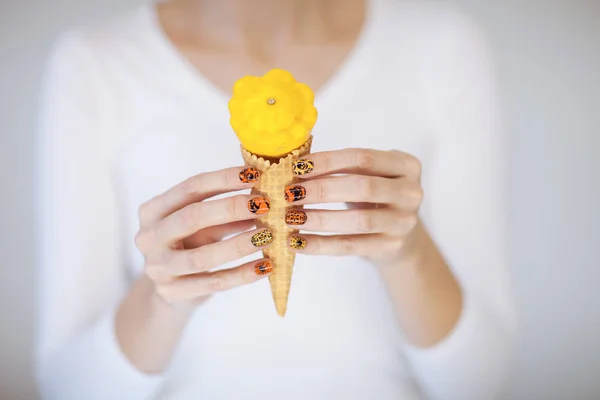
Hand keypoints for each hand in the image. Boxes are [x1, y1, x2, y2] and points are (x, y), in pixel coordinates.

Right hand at [134, 166, 274, 306]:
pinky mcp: (173, 293)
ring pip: (203, 256)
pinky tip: (265, 267)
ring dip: (239, 245)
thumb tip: (261, 197)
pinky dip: (242, 275)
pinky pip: (214, 283)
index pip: (190, 188)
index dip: (223, 179)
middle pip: (192, 217)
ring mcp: (158, 268)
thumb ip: (225, 212)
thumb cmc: (190, 245)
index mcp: (153, 210)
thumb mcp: (202, 225)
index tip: (254, 174)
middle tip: (264, 205)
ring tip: (269, 236)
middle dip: (231, 208)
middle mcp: (149, 237)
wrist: (169, 290)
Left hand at [283, 149, 422, 263]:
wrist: (400, 233)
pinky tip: (297, 242)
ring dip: (319, 219)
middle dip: (322, 190)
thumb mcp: (369, 174)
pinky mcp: (391, 247)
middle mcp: (411, 193)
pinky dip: (321, 245)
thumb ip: (341, 168)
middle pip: (363, 188)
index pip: (363, 158)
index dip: (328, 161)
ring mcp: (403, 222)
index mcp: (406, 165)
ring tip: (290, 218)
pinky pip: (351, 247)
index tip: (298, 167)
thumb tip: (295, 168)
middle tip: (291, 193)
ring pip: (358, 221)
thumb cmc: (376, 195)